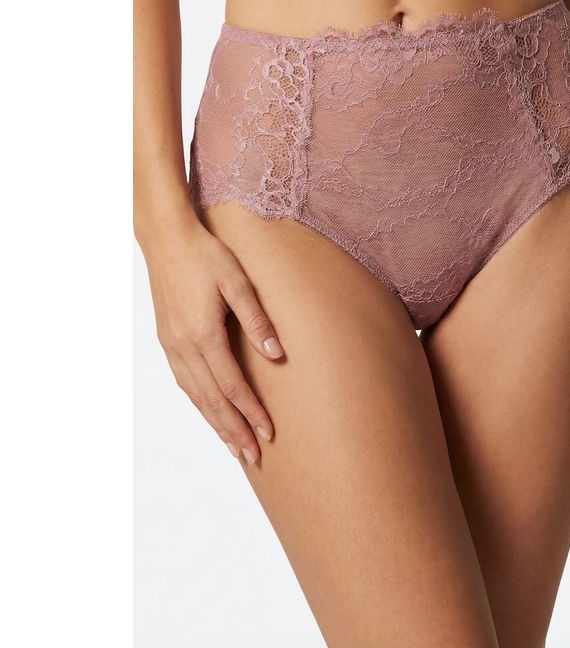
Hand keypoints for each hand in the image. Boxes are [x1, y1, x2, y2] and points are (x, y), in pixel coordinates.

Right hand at [141, 217, 283, 462]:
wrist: (166, 239)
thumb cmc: (206, 255)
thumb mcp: (237, 281)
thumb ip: (256, 319)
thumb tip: (276, 354)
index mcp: (203, 334)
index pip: (232, 386)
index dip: (251, 412)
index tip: (269, 433)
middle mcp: (184, 347)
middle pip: (212, 400)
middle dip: (233, 431)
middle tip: (253, 457)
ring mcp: (172, 346)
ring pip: (195, 396)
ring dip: (215, 423)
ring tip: (234, 446)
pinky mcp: (167, 341)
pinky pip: (184, 383)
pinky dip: (199, 404)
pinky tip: (210, 413)